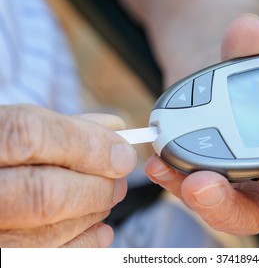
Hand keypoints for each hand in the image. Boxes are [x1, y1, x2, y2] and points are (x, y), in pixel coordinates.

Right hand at [0, 104, 136, 246]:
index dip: (87, 143)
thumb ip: (64, 127)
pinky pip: (49, 259)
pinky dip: (84, 244)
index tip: (123, 153)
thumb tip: (115, 130)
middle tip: (119, 180)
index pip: (30, 135)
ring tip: (107, 197)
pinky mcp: (1, 258)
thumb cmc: (0, 154)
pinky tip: (99, 229)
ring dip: (93, 212)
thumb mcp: (15, 129)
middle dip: (96, 186)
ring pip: (47, 229)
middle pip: (45, 192)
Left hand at [144, 14, 258, 234]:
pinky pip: (205, 201)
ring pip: (249, 216)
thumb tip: (246, 31)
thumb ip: (257, 51)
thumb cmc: (255, 84)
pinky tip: (161, 164)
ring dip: (224, 202)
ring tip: (200, 180)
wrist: (217, 95)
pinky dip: (181, 183)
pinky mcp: (222, 198)